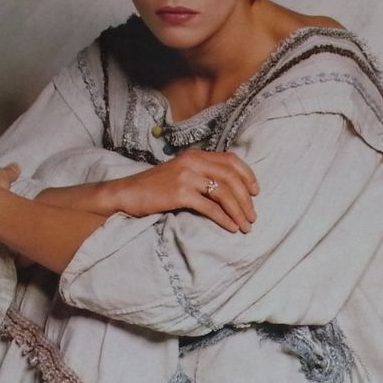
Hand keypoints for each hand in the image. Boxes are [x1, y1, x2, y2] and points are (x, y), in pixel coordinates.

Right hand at [112, 148, 257, 232]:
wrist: (126, 193)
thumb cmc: (154, 187)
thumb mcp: (180, 172)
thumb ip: (201, 173)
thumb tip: (227, 188)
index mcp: (195, 155)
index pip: (231, 160)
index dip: (247, 175)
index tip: (255, 192)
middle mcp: (193, 161)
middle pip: (231, 177)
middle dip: (246, 199)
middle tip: (253, 216)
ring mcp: (186, 176)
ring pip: (223, 192)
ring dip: (239, 211)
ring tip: (245, 226)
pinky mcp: (180, 193)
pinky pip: (210, 207)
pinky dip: (224, 218)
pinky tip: (231, 227)